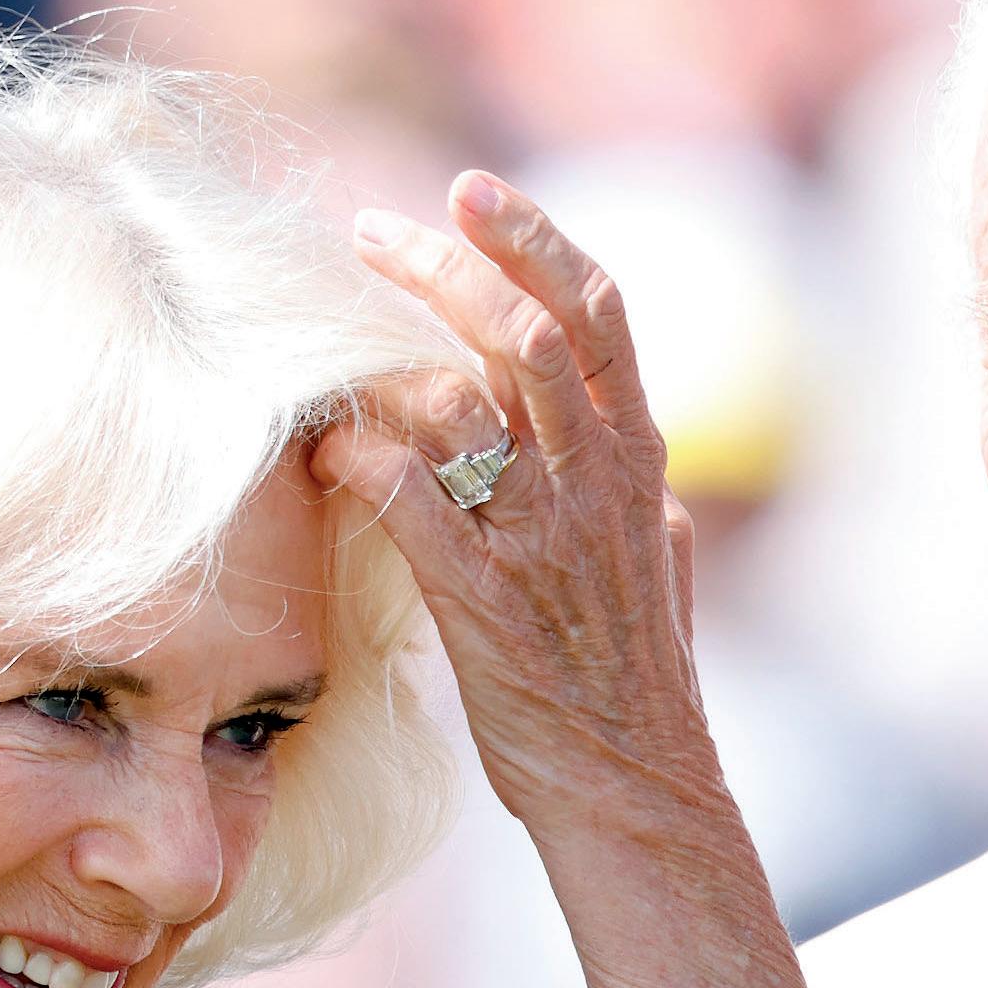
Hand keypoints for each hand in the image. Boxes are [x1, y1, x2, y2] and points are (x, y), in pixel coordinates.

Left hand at [311, 172, 716, 828]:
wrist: (635, 795)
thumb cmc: (636, 689)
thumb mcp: (663, 572)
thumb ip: (644, 503)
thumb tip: (644, 464)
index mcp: (639, 464)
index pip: (599, 314)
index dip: (534, 239)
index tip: (471, 192)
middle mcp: (597, 486)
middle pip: (526, 330)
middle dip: (447, 263)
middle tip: (373, 231)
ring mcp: (542, 541)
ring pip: (465, 401)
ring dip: (385, 361)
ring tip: (327, 350)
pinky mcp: (486, 603)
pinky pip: (415, 503)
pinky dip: (364, 459)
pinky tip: (324, 450)